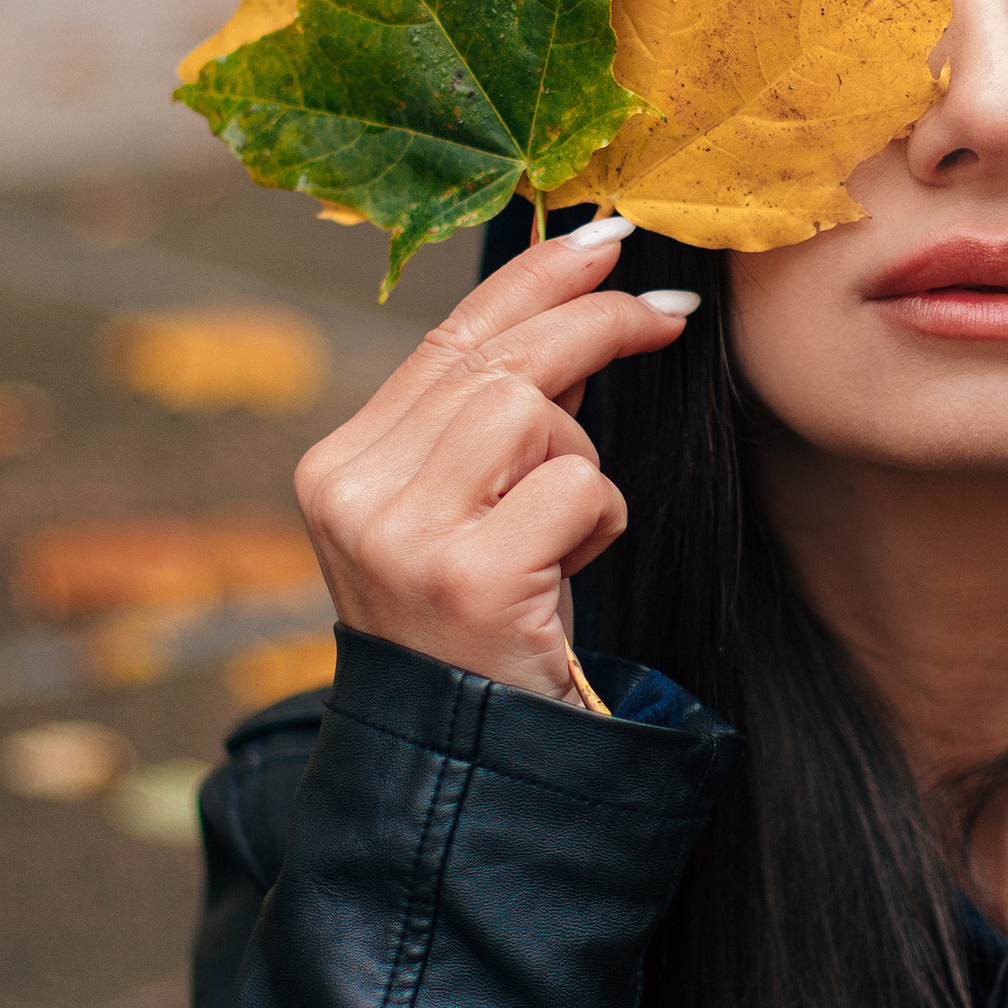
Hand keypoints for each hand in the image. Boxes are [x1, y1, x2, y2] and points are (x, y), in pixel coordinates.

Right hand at [294, 217, 696, 701]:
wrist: (462, 768)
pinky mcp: (470, 578)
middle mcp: (354, 493)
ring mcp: (405, 536)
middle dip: (597, 324)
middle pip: (499, 362)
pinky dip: (599, 521)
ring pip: (536, 414)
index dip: (533, 279)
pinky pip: (578, 488)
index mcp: (339, 467)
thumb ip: (499, 421)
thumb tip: (581, 309)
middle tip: (668, 315)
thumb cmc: (478, 634)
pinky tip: (569, 572)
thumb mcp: (464, 514)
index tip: (607, 239)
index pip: (444, 339)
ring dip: (582, 458)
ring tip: (566, 527)